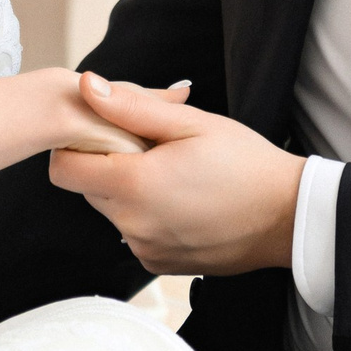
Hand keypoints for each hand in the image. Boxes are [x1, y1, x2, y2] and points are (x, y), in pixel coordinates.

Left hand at [49, 74, 302, 276]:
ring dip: (128, 189)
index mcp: (134, 185)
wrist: (287, 217)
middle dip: (108, 162)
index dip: (77, 144)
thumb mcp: (191, 123)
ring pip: (110, 209)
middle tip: (152, 146)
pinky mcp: (158, 264)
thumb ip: (131, 107)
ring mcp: (144, 248)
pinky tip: (182, 199)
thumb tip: (86, 86)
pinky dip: (145, 214)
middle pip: (87, 187)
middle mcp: (131, 225)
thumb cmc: (246, 163)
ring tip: (173, 173)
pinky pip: (132, 232)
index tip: (108, 131)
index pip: (63, 168)